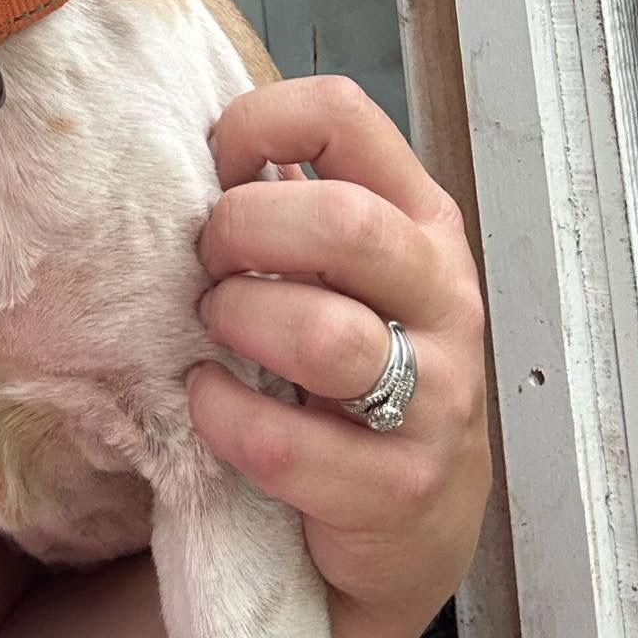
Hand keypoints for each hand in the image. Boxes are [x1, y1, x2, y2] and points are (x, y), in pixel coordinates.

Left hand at [188, 75, 489, 637]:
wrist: (409, 522)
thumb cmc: (352, 360)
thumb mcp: (341, 268)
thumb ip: (289, 202)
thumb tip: (193, 143)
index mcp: (420, 218)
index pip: (346, 115)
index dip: (259, 123)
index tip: (217, 165)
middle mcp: (444, 296)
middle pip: (344, 223)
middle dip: (244, 231)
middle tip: (210, 261)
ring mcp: (437, 397)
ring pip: (324, 336)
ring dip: (239, 322)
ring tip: (214, 329)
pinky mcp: (399, 489)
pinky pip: (286, 445)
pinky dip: (223, 417)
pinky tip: (210, 401)